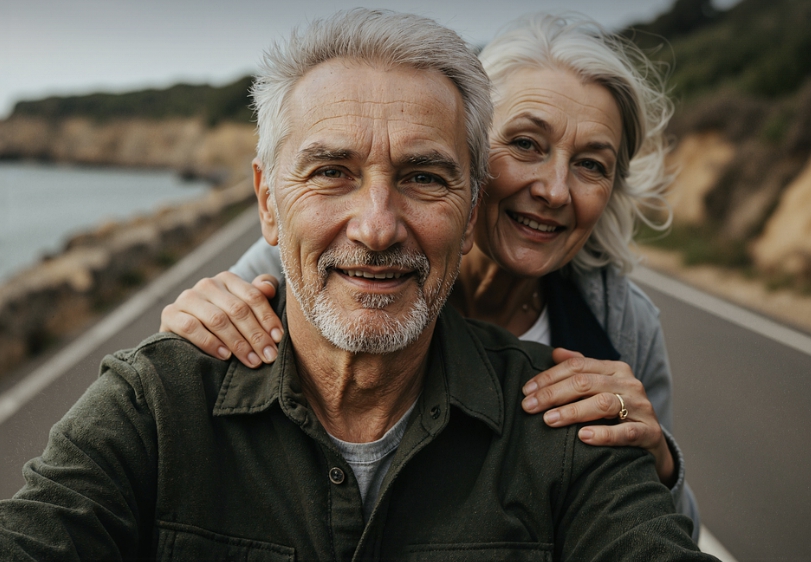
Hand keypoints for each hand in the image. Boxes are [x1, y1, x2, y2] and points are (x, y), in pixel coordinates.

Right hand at [160, 272, 282, 367]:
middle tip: (269, 356)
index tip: (279, 339)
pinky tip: (225, 356)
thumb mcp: (242, 306)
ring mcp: (187, 298)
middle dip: (256, 336)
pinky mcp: (170, 314)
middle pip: (237, 309)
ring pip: (218, 319)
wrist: (183, 331)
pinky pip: (192, 328)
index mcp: (228, 279)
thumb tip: (269, 289)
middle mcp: (207, 284)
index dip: (268, 318)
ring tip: (252, 361)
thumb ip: (259, 294)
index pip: (253, 296)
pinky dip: (210, 343)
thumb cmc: (223, 319)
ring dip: (238, 343)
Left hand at [521, 348, 675, 485]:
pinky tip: (583, 437)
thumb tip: (556, 352)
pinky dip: (603, 434)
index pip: (577, 366)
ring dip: (572, 412)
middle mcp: (629, 383)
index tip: (527, 390)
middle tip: (529, 407)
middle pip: (585, 382)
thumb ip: (581, 369)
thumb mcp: (601, 386)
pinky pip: (625, 432)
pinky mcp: (648, 432)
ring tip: (549, 420)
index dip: (549, 377)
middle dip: (553, 394)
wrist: (651, 441)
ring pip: (603, 403)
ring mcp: (641, 407)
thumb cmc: (618, 411)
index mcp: (615, 369)